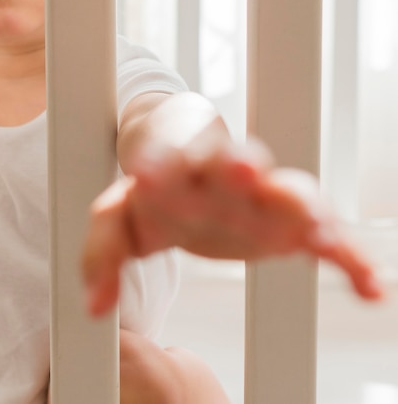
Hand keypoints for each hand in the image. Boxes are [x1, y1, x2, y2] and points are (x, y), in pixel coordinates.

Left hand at [82, 138, 384, 315]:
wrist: (183, 156)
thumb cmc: (150, 190)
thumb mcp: (117, 216)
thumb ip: (101, 254)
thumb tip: (95, 307)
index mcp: (171, 169)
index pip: (164, 164)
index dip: (159, 171)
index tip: (148, 177)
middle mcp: (218, 175)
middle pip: (230, 165)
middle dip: (235, 167)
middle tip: (239, 168)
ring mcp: (258, 194)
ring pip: (284, 189)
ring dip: (299, 203)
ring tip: (314, 226)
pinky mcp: (286, 218)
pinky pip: (325, 231)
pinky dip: (347, 253)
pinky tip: (368, 285)